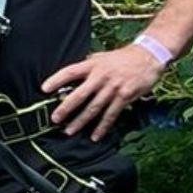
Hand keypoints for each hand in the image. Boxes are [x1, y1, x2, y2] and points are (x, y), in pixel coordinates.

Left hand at [44, 45, 161, 139]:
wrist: (149, 56)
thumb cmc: (123, 57)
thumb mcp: (102, 56)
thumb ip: (88, 65)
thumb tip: (71, 74)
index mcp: (93, 64)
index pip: (70, 71)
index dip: (57, 79)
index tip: (44, 89)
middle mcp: (101, 76)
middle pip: (80, 94)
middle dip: (66, 108)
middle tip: (55, 119)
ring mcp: (113, 88)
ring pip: (94, 108)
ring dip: (81, 121)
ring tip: (69, 131)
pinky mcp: (124, 97)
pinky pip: (111, 115)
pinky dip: (102, 127)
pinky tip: (95, 136)